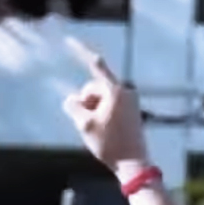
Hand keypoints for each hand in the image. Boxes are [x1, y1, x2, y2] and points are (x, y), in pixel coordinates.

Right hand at [62, 38, 150, 175]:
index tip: (69, 41)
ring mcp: (130, 101)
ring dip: (93, 110)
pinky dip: (101, 115)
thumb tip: (71, 99)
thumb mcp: (85, 126)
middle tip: (88, 125)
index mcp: (115, 91)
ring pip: (101, 98)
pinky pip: (109, 106)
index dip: (81, 51)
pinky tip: (104, 132)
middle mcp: (126, 91)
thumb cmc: (110, 145)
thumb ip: (73, 106)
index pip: (96, 65)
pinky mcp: (131, 111)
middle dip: (86, 102)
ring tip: (98, 131)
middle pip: (94, 88)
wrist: (134, 164)